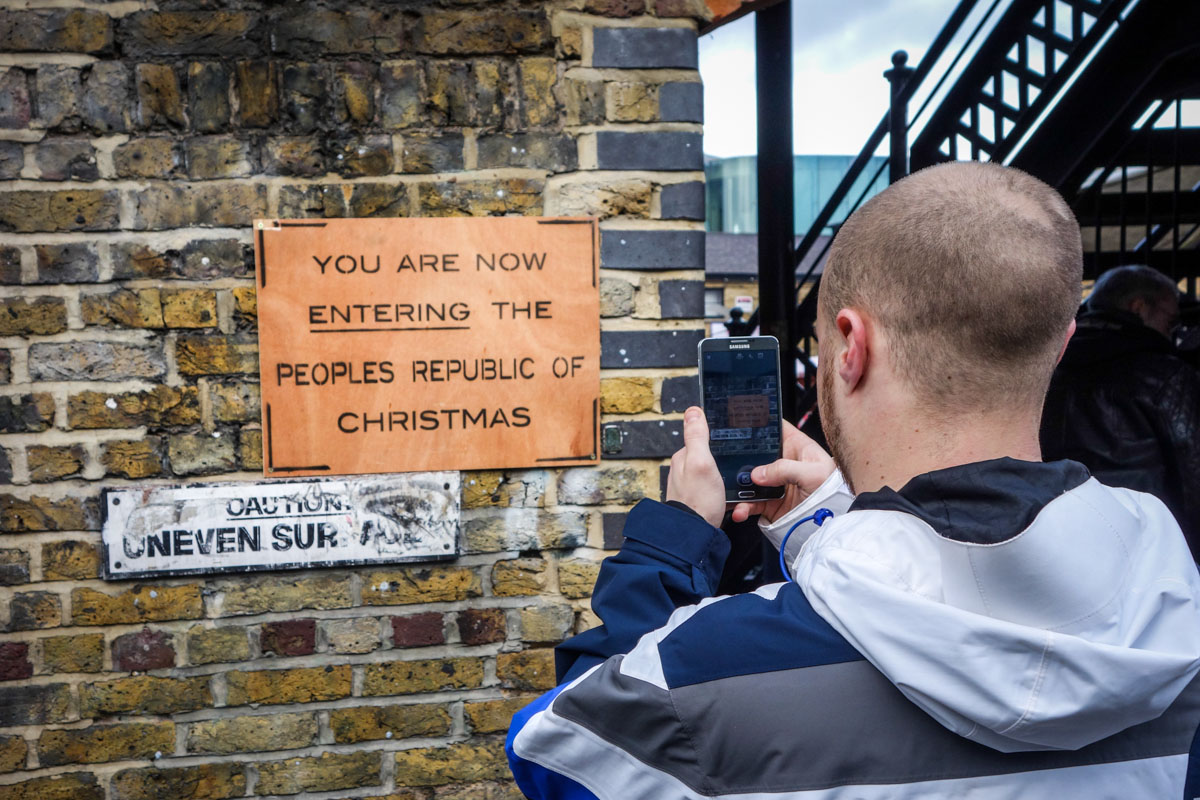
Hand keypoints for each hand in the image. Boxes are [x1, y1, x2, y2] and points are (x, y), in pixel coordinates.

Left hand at [665, 407, 725, 527]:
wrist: (695, 536)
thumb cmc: (697, 502)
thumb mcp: (701, 463)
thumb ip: (697, 436)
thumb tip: (693, 410)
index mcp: (684, 457)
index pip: (703, 439)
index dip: (721, 442)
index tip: (734, 446)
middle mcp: (685, 470)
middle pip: (713, 457)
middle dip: (727, 465)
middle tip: (736, 475)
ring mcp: (692, 486)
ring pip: (718, 475)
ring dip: (729, 482)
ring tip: (735, 492)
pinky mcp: (700, 500)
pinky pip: (718, 492)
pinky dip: (727, 495)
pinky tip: (731, 501)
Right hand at [730, 420, 834, 523]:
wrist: (833, 524)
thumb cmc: (833, 492)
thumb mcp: (814, 473)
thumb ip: (785, 469)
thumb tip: (757, 474)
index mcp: (796, 447)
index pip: (775, 428)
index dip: (760, 423)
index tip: (741, 422)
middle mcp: (782, 463)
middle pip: (755, 454)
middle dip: (739, 458)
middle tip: (727, 462)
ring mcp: (774, 484)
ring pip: (749, 480)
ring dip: (737, 487)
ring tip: (732, 495)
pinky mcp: (769, 503)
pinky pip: (750, 503)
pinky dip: (742, 507)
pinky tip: (740, 511)